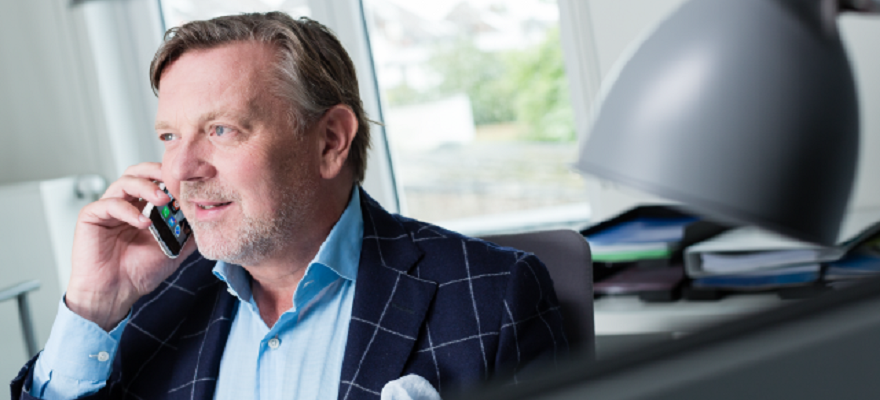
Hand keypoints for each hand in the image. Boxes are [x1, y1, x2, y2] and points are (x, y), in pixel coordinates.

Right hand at [66, 162, 196, 330]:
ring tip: (162, 199)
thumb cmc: (138, 272)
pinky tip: (142, 222)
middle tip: (174, 180)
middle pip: (138, 172)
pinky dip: (128, 210)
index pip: (155, 180)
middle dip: (157, 172)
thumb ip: (188, 232)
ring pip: (124, 182)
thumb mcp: (174, 249)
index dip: (171, 177)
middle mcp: (125, 204)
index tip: (190, 179)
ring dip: (146, 187)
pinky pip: (109, 204)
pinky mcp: (90, 216)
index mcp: (143, 208)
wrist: (114, 294)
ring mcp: (107, 209)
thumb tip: (208, 219)